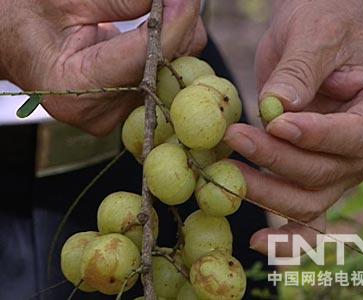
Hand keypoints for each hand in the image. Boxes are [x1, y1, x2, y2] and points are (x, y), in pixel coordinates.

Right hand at [0, 0, 205, 134]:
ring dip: (176, 41)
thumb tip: (170, 0)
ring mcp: (112, 117)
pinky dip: (168, 54)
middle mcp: (96, 112)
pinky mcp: (124, 113)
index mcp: (73, 86)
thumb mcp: (69, 0)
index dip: (172, 25)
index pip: (141, 58)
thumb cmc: (31, 19)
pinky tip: (160, 34)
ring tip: (161, 11)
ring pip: (170, 77)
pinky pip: (163, 81)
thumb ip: (120, 1)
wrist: (19, 47)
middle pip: (163, 71)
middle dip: (177, 30)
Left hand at [224, 0, 362, 255]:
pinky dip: (284, 236)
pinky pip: (303, 214)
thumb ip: (300, 70)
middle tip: (236, 137)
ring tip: (224, 172)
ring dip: (265, 191)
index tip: (278, 123)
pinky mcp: (309, 173)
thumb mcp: (315, 32)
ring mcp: (339, 165)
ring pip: (307, 199)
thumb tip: (277, 109)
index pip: (358, 135)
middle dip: (277, 160)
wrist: (310, 34)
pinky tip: (257, 243)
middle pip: (325, 173)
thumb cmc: (322, 22)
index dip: (318, 136)